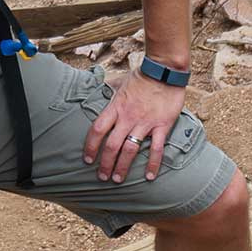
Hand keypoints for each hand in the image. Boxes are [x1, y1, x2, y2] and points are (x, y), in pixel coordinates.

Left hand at [83, 66, 185, 182]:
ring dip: (123, 167)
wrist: (164, 71)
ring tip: (118, 179)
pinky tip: (150, 177)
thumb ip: (110, 89)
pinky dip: (153, 164)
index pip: (97, 130)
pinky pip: (156, 149)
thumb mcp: (120, 82)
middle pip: (112, 145)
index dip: (90, 146)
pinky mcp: (162, 126)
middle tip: (102, 177)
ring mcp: (145, 123)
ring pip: (130, 150)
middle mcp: (128, 118)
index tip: (87, 159)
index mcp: (115, 107)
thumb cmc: (142, 76)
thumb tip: (102, 88)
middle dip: (105, 164)